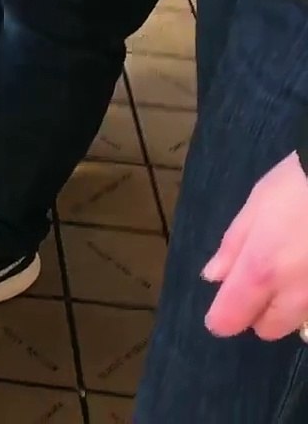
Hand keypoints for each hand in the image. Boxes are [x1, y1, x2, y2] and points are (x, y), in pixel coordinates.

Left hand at [202, 152, 307, 340]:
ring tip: (295, 272)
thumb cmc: (302, 183)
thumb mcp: (258, 204)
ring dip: (292, 309)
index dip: (222, 317)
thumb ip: (234, 246)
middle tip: (264, 283)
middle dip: (261, 313)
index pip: (232, 318)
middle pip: (270, 328)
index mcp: (261, 269)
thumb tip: (214, 277)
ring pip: (302, 323)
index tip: (222, 309)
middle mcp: (297, 292)